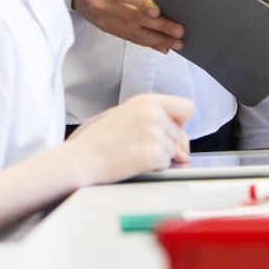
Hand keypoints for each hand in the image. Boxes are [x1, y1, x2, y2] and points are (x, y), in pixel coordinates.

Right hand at [66, 94, 193, 184]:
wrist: (81, 158)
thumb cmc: (97, 139)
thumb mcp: (125, 115)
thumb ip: (154, 122)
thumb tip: (182, 149)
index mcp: (147, 101)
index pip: (187, 107)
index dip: (181, 122)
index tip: (171, 130)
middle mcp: (154, 114)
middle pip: (182, 134)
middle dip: (171, 146)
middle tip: (145, 149)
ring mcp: (155, 133)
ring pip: (175, 152)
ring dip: (160, 157)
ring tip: (134, 154)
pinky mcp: (153, 154)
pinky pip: (167, 164)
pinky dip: (155, 168)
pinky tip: (135, 163)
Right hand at [72, 0, 184, 52]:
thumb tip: (157, 2)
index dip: (142, 4)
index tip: (157, 12)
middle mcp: (105, 5)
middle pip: (135, 18)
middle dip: (160, 27)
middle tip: (179, 32)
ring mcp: (105, 20)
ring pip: (134, 33)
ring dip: (157, 40)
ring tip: (176, 44)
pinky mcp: (106, 28)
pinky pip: (129, 38)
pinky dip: (147, 43)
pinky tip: (162, 47)